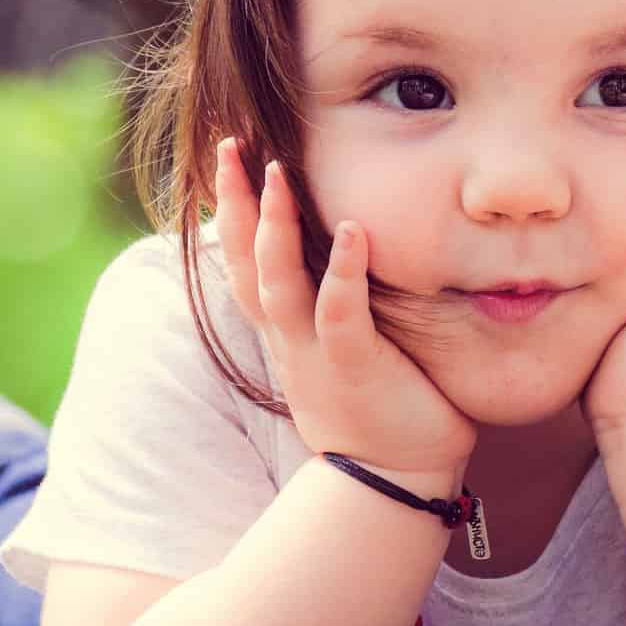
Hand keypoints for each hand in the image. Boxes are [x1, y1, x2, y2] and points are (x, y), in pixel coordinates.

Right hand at [214, 138, 477, 479]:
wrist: (397, 480)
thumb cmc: (381, 408)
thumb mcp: (345, 350)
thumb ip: (334, 307)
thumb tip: (347, 255)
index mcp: (286, 332)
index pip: (245, 263)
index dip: (230, 213)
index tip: (227, 160)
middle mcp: (289, 339)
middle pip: (245, 264)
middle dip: (233, 204)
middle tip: (229, 145)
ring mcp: (316, 354)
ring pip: (280, 284)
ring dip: (275, 228)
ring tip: (276, 172)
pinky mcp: (354, 368)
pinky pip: (342, 314)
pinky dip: (344, 273)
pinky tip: (355, 230)